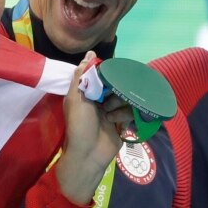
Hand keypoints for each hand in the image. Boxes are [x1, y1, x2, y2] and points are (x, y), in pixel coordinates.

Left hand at [55, 52, 132, 204]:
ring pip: (126, 98)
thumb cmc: (79, 126)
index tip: (113, 74)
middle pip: (117, 85)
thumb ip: (82, 75)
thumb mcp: (76, 98)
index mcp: (87, 92)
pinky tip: (118, 124)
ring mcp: (113, 112)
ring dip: (119, 106)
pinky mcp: (123, 123)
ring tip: (109, 116)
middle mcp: (100, 100)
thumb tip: (90, 52)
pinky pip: (132, 112)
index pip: (102, 75)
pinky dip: (126, 117)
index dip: (108, 74)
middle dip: (116, 91)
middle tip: (109, 99)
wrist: (88, 155)